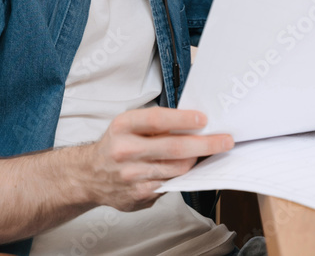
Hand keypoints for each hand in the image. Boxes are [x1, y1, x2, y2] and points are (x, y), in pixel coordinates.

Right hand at [83, 107, 232, 211]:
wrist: (88, 176)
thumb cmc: (116, 144)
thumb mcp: (128, 125)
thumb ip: (156, 124)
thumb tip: (194, 123)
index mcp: (123, 127)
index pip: (157, 120)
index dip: (183, 119)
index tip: (204, 120)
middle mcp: (125, 151)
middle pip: (174, 148)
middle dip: (206, 144)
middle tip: (225, 140)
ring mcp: (132, 176)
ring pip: (177, 169)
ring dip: (197, 160)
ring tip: (209, 152)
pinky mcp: (138, 196)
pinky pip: (170, 184)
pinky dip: (182, 175)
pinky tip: (188, 168)